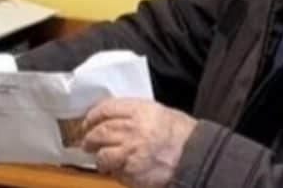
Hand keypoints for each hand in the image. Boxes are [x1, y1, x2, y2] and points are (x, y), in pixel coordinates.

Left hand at [81, 98, 197, 187]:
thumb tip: (111, 117)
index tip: (88, 122)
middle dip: (90, 138)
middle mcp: (131, 129)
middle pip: (99, 132)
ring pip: (102, 155)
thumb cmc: (181, 133)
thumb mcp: (158, 112)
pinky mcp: (133, 172)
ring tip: (101, 159)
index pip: (105, 110)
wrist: (195, 155)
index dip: (92, 117)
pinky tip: (118, 169)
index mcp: (138, 111)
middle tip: (87, 142)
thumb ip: (134, 113)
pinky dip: (114, 172)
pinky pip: (115, 172)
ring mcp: (131, 152)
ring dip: (99, 158)